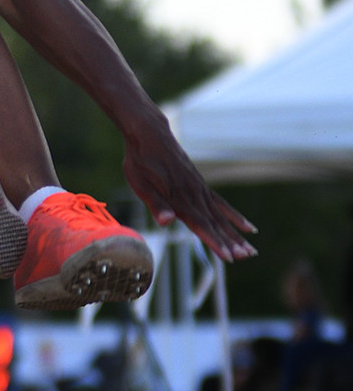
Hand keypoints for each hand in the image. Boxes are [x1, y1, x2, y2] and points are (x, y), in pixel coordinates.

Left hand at [121, 121, 256, 262]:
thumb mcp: (139, 182)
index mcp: (178, 198)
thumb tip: (166, 223)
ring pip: (221, 216)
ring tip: (251, 251)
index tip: (229, 257)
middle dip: (231, 242)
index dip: (214, 241)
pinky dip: (235, 216)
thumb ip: (156, 204)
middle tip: (247, 257)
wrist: (150, 133)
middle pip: (214, 222)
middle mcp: (193, 194)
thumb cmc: (140, 160)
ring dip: (236, 234)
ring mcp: (199, 189)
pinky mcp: (200, 184)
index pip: (200, 224)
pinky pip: (221, 203)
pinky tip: (248, 227)